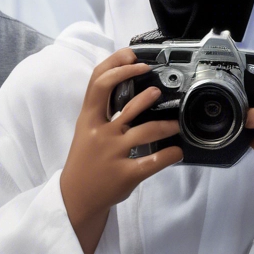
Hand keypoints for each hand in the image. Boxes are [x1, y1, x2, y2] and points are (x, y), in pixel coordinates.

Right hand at [59, 49, 182, 253]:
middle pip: (123, 103)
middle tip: (158, 89)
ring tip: (175, 123)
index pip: (99, 82)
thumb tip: (126, 86)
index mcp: (88, 118)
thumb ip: (101, 110)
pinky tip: (177, 152)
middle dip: (144, 94)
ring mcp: (113, 153)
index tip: (134, 59)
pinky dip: (169, 155)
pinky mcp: (126, 173)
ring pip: (146, 131)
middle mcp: (100, 132)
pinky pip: (153, 161)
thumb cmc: (85, 157)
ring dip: (165, 124)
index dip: (117, 66)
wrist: (77, 195)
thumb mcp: (85, 129)